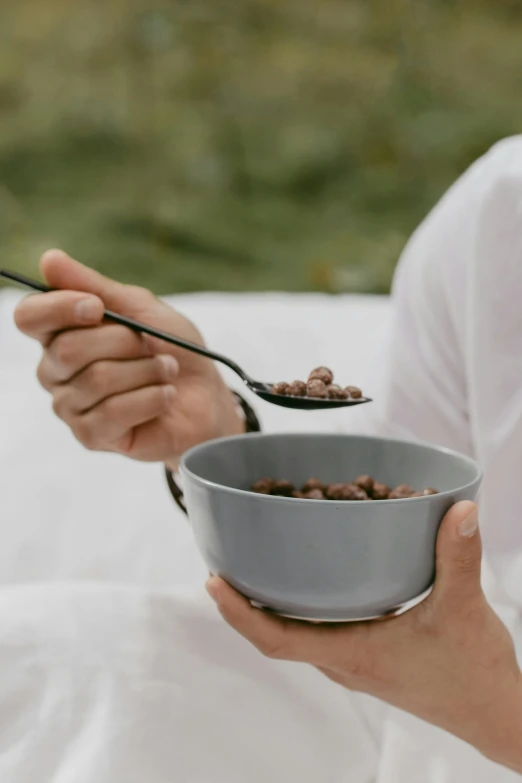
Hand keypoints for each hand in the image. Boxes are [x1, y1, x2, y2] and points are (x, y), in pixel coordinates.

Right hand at [14, 250, 243, 467]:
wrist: (205, 396)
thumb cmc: (172, 349)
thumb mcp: (141, 308)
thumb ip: (95, 286)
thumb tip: (49, 260)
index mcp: (61, 333)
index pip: (30, 317)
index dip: (59, 309)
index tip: (97, 307)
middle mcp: (56, 370)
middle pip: (69, 349)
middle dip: (124, 343)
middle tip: (154, 347)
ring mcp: (70, 406)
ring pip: (97, 380)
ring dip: (146, 371)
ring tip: (167, 371)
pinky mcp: (91, 436)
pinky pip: (114, 412)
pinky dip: (151, 398)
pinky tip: (165, 396)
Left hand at [206, 502, 521, 772]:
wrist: (493, 713)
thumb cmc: (472, 675)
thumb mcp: (465, 610)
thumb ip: (458, 557)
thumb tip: (460, 508)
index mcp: (353, 653)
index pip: (277, 640)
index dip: (238, 613)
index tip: (212, 582)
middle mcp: (344, 661)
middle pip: (275, 634)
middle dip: (244, 602)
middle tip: (223, 561)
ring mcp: (354, 661)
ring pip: (296, 632)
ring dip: (270, 604)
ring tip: (254, 564)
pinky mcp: (367, 656)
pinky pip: (318, 630)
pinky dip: (301, 606)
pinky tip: (310, 577)